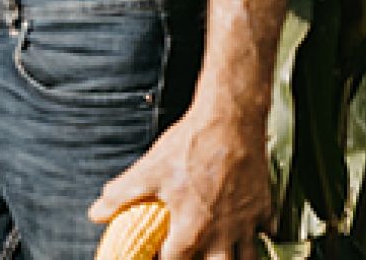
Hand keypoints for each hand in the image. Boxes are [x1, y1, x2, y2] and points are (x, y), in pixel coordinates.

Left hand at [88, 104, 270, 259]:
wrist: (230, 120)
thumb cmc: (192, 144)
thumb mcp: (148, 170)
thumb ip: (122, 195)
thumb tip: (97, 212)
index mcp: (192, 228)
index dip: (163, 259)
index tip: (157, 254)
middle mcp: (222, 232)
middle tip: (195, 254)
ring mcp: (246, 221)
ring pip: (248, 259)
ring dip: (236, 259)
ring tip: (223, 254)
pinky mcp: (263, 206)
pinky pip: (268, 233)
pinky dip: (261, 237)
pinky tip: (251, 233)